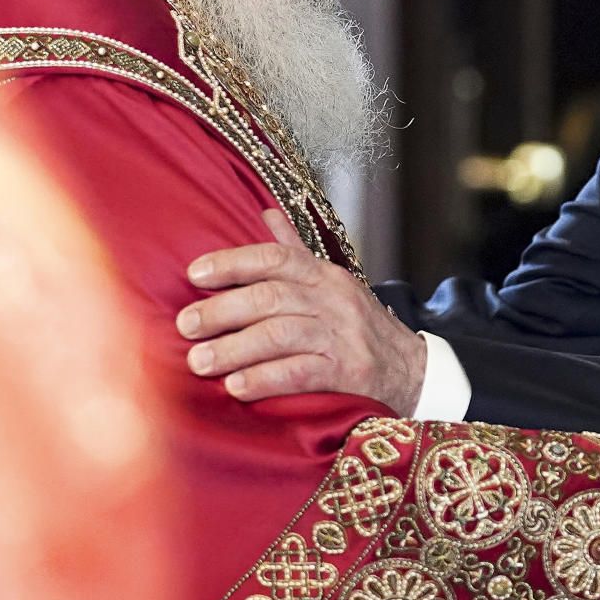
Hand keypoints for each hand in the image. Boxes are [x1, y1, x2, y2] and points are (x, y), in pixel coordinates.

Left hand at [175, 210, 426, 412]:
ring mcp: (343, 335)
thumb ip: (295, 251)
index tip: (195, 273)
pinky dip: (266, 379)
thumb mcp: (331, 283)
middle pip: (272, 296)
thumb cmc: (359, 326)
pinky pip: (302, 372)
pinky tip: (237, 387)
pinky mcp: (349, 372)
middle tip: (185, 325)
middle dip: (223, 309)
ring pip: (282, 334)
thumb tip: (265, 212)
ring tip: (198, 362)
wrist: (414, 370)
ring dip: (235, 348)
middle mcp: (334, 300)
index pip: (276, 258)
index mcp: (325, 275)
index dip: (233, 262)